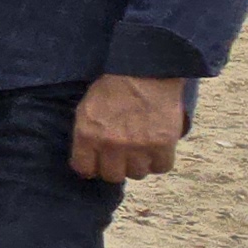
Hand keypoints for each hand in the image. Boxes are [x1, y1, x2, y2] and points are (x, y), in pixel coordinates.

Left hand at [72, 74, 187, 180]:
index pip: (84, 169)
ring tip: (140, 150)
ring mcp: (138, 146)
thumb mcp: (86, 109)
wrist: (145, 71)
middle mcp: (111, 144)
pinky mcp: (162, 144)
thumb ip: (85, 135)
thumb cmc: (113, 87)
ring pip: (137, 174)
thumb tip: (86, 161)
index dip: (91, 169)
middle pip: (113, 176)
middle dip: (116, 168)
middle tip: (121, 158)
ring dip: (139, 164)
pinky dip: (160, 161)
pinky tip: (157, 150)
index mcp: (87, 134)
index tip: (97, 165)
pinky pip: (161, 167)